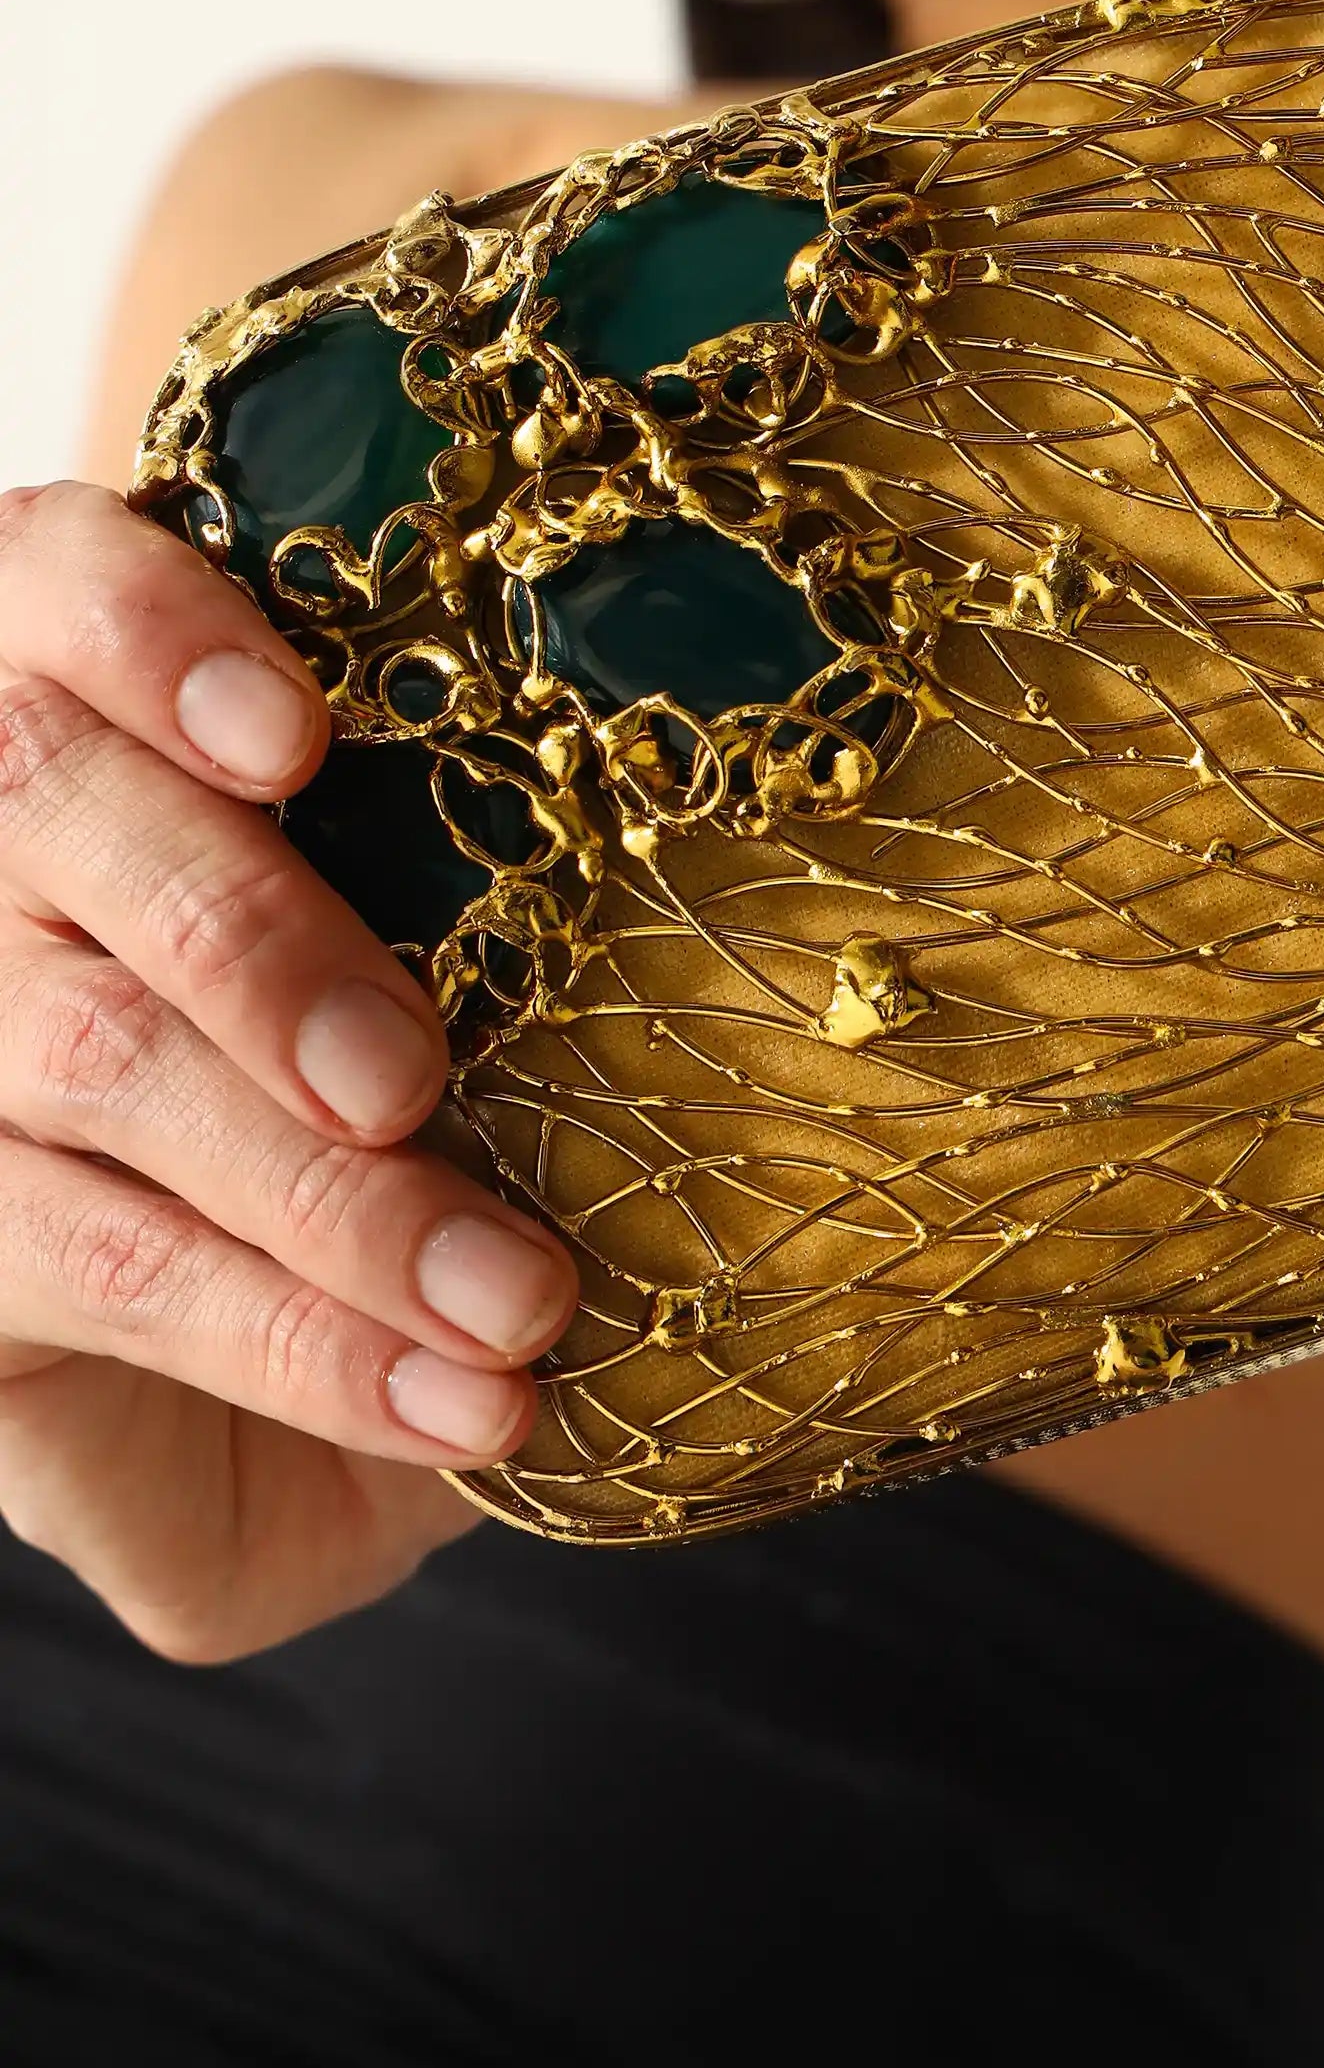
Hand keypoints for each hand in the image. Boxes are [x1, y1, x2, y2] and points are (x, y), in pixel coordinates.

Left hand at [0, 480, 579, 1659]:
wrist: (284, 970)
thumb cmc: (288, 1252)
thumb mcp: (241, 1470)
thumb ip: (234, 1491)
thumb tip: (446, 1430)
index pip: (92, 1272)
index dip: (296, 1352)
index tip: (495, 1404)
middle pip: (87, 1071)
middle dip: (312, 1204)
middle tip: (508, 1279)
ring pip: (74, 858)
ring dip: (265, 976)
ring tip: (417, 1069)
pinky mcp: (20, 609)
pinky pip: (51, 599)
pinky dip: (153, 658)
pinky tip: (284, 739)